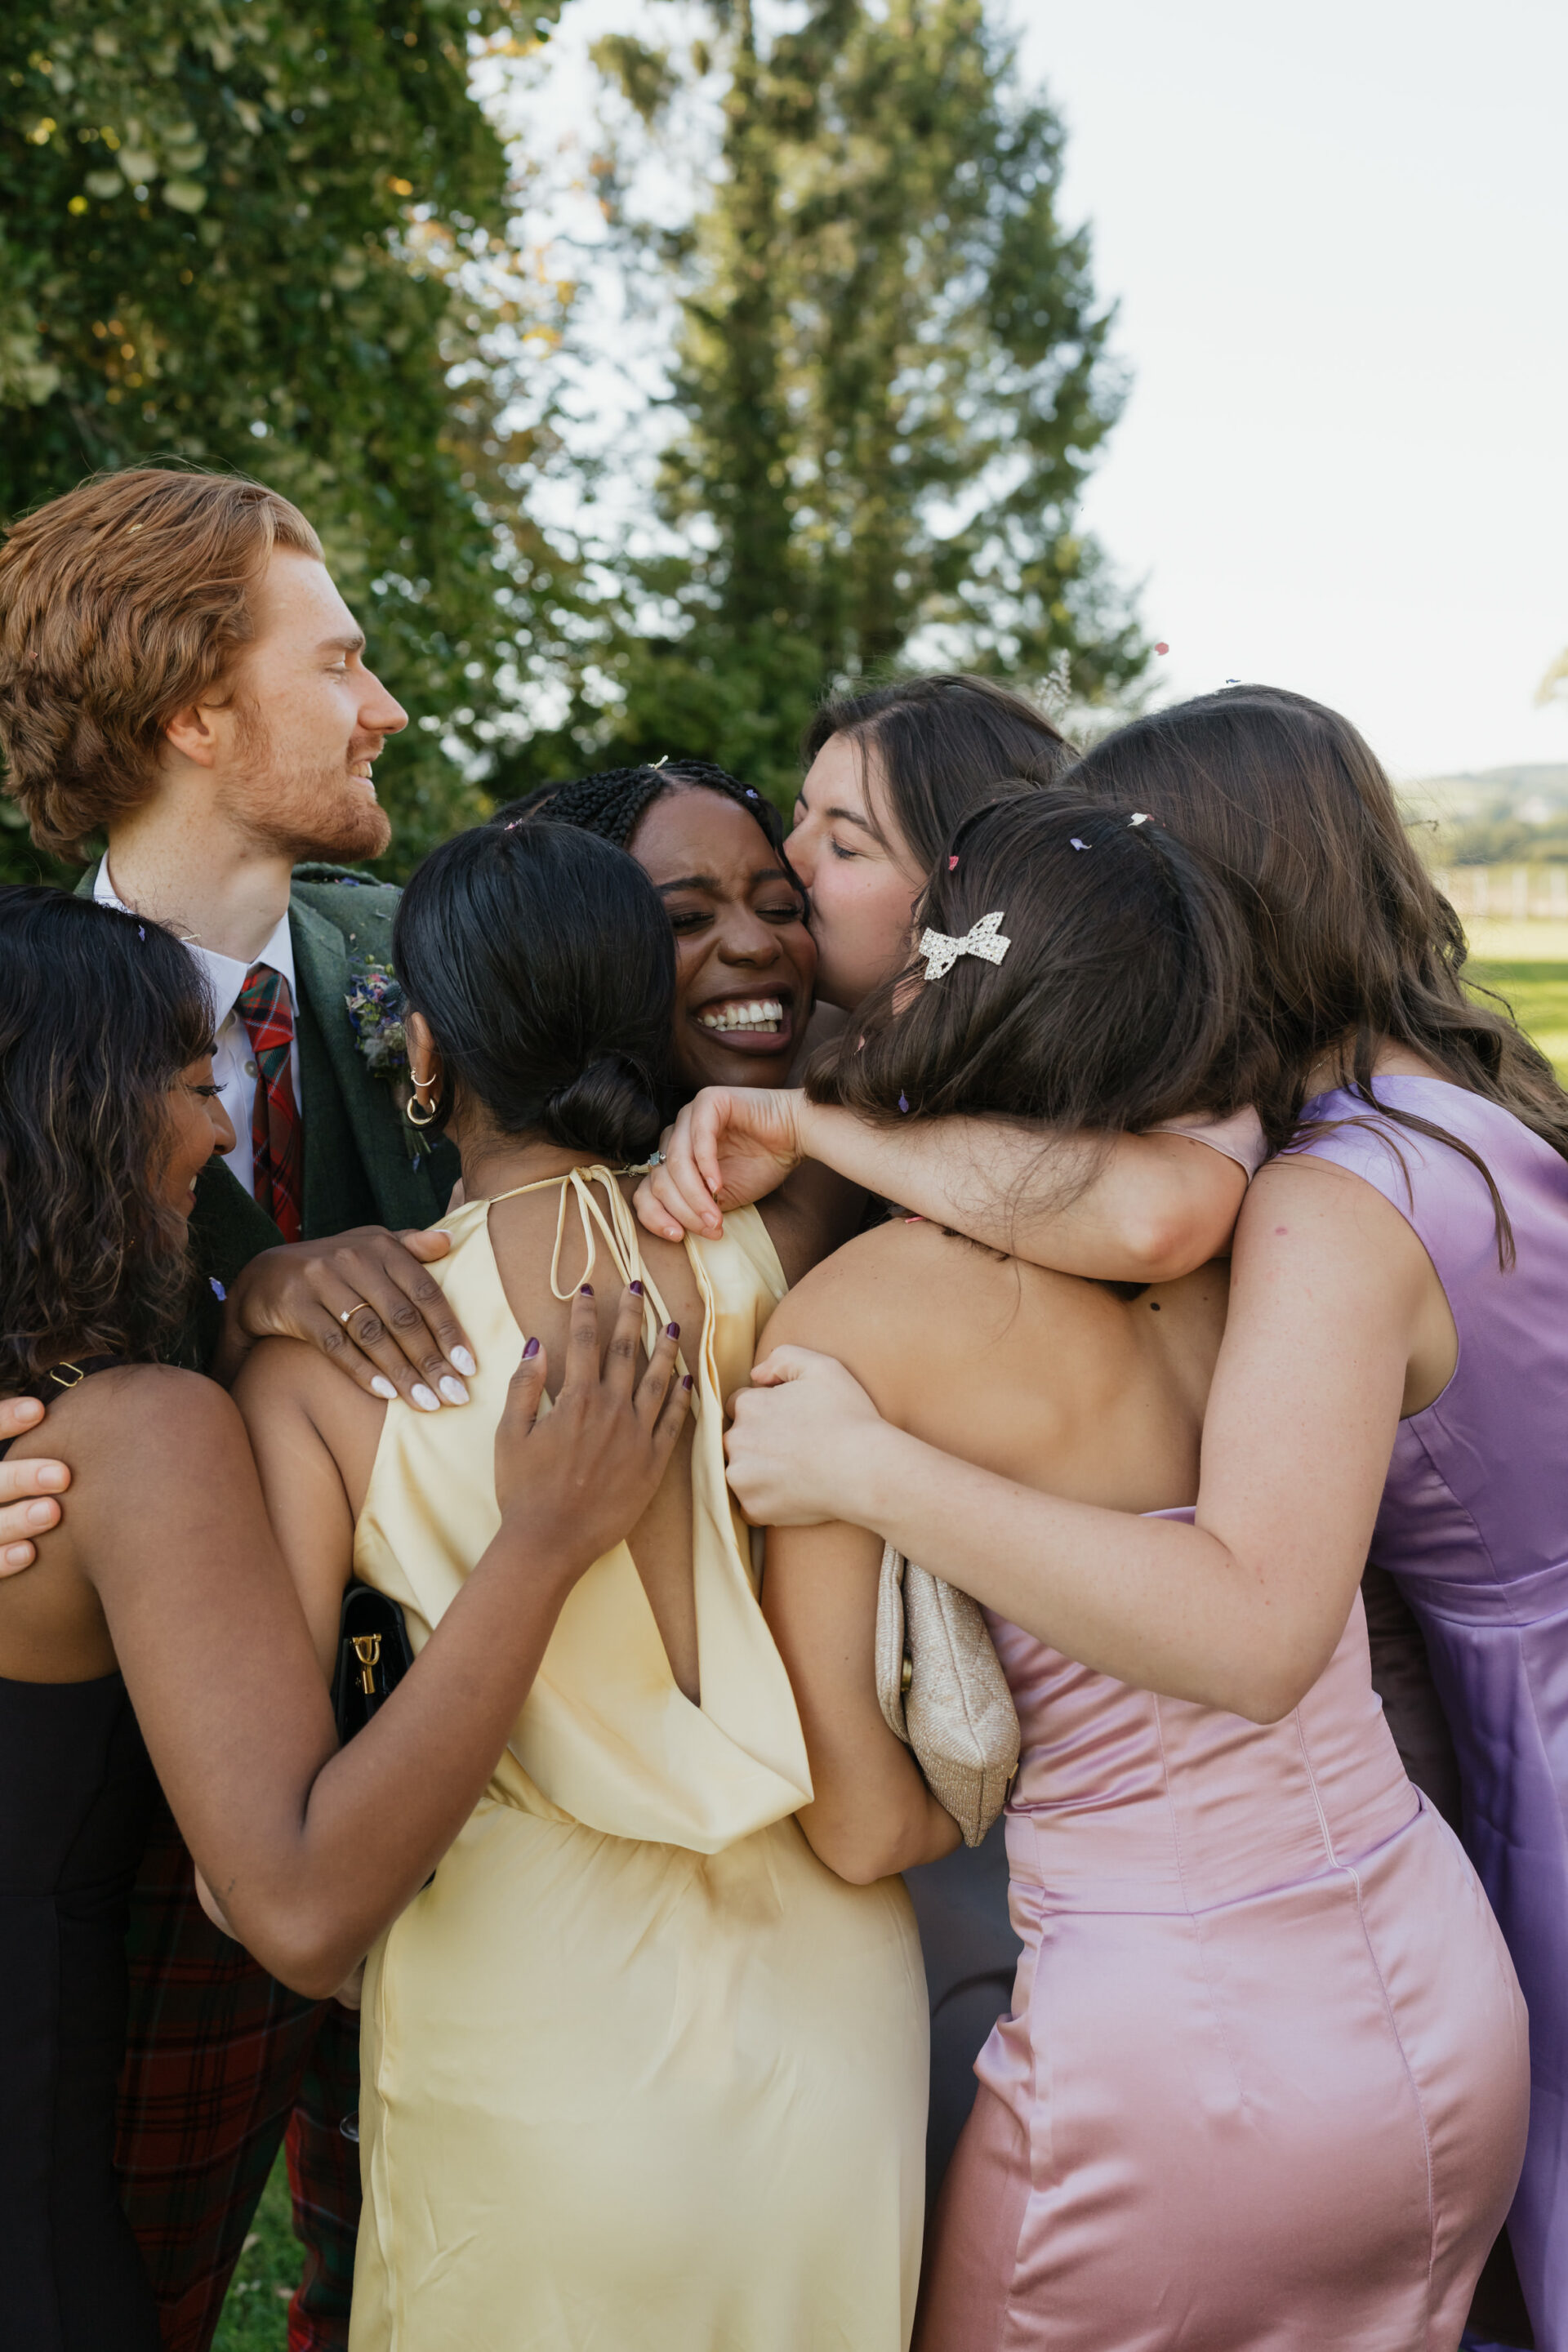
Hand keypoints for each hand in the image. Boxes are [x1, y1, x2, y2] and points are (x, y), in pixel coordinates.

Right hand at [0, 1396, 69, 1572]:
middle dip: (18, 1478)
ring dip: (14, 1520)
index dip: (1, 1420)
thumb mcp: (9, 1475)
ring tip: (53, 1512)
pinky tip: (29, 1553)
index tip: (38, 1410)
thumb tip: (63, 1415)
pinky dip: (0, 1559)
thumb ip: (27, 1457)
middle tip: (64, 1475)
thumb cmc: (9, 1498)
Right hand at [222, 1227, 476, 1409]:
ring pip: (372, 1334)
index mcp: (380, 1246)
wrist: (261, 1277)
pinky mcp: (296, 1305)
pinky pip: (335, 1344)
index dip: (449, 1330)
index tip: (470, 1367)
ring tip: (427, 1403)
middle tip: (455, 1395)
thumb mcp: (368, 1247)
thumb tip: (451, 1241)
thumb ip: (409, 1246)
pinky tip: (385, 1394)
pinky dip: (362, 1370)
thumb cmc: (330, 1268)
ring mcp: (322, 1281)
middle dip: (432, 1360)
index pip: (425, 1292)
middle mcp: (353, 1259)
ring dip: (403, 1373)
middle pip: (402, 1317)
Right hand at [493, 1284, 692, 1567]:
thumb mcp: (509, 1434)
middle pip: (626, 1350)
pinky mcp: (653, 1463)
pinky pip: (674, 1422)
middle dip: (632, 1314)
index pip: (585, 1342)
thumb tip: (537, 1345)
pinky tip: (688, 1378)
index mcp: (576, 1400)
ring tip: (672, 1325)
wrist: (549, 1541)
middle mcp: (612, 1410)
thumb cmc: (523, 1490)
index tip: (589, 1288)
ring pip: (659, 1380)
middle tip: (638, 1288)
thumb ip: (524, 1386)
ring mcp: (637, 1436)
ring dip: (665, 1348)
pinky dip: (683, 1397)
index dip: (587, 1310)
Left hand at [633, 1087, 806, 1241]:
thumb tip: (677, 1231)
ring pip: (674, 1162)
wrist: (795, 1137)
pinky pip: (698, 1139)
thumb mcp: (721, 1199)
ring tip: (715, 1216)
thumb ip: (696, 1208)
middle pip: (660, 1179)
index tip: (678, 1237)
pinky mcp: (708, 1101)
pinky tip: (718, 1186)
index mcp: (672, 1158)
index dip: (656, 1217)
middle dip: (684, 1211)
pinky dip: (706, 1167)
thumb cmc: (761, 1165)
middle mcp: (674, 1135)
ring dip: (694, 1196)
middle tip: (711, 1228)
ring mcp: (688, 1115)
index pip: (646, 1191)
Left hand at [725, 1346, 887, 1526]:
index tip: (789, 1422)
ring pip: (741, 1471)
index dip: (766, 1410)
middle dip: (758, 1441)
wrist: (865, 1469)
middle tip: (793, 1448)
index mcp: (748, 1406)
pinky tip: (792, 1493)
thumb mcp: (821, 1367)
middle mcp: (736, 1441)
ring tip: (793, 1471)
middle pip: (737, 1439)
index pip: (740, 1405)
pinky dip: (766, 1500)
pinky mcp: (754, 1508)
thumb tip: (756, 1375)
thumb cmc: (848, 1417)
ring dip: (758, 1471)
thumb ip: (783, 1358)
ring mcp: (742, 1478)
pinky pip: (750, 1504)